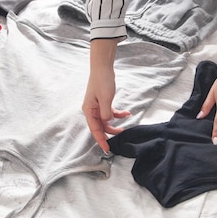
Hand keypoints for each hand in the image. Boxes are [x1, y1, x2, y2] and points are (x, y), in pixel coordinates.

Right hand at [82, 39, 130, 153]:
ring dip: (115, 124)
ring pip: (106, 121)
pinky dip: (118, 114)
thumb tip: (108, 123)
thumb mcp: (105, 98)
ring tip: (126, 127)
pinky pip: (110, 112)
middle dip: (110, 133)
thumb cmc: (102, 81)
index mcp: (89, 111)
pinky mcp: (103, 102)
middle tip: (121, 137)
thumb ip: (106, 113)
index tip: (107, 150)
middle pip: (100, 127)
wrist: (102, 67)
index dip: (101, 140)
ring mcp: (97, 106)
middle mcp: (91, 110)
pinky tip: (127, 113)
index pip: (95, 130)